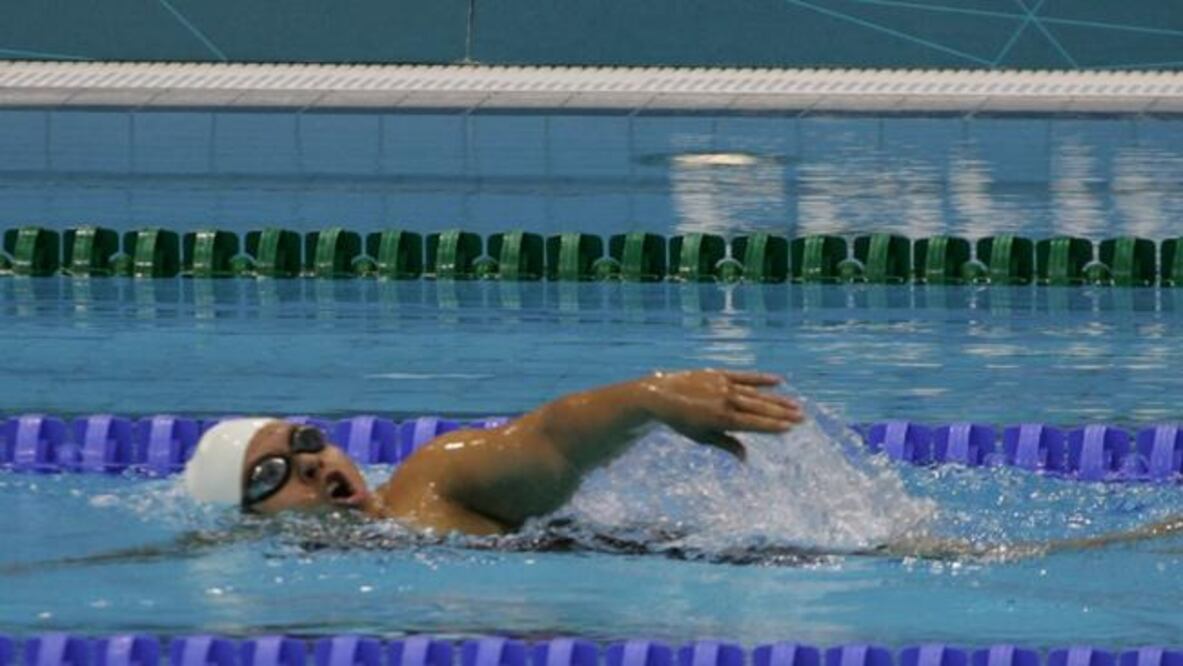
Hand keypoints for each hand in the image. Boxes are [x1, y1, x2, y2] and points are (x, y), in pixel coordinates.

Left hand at [638, 369, 803, 460]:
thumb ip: (726, 445)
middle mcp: (724, 400)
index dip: (773, 426)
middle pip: (759, 408)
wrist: (659, 395)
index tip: (790, 428)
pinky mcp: (718, 373)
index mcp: (721, 418)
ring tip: (795, 405)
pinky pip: (744, 376)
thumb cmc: (681, 421)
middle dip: (782, 413)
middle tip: (802, 417)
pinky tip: (778, 381)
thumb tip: (745, 459)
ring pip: (755, 393)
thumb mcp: (702, 437)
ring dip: (776, 399)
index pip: (753, 424)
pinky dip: (760, 378)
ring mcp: (722, 385)